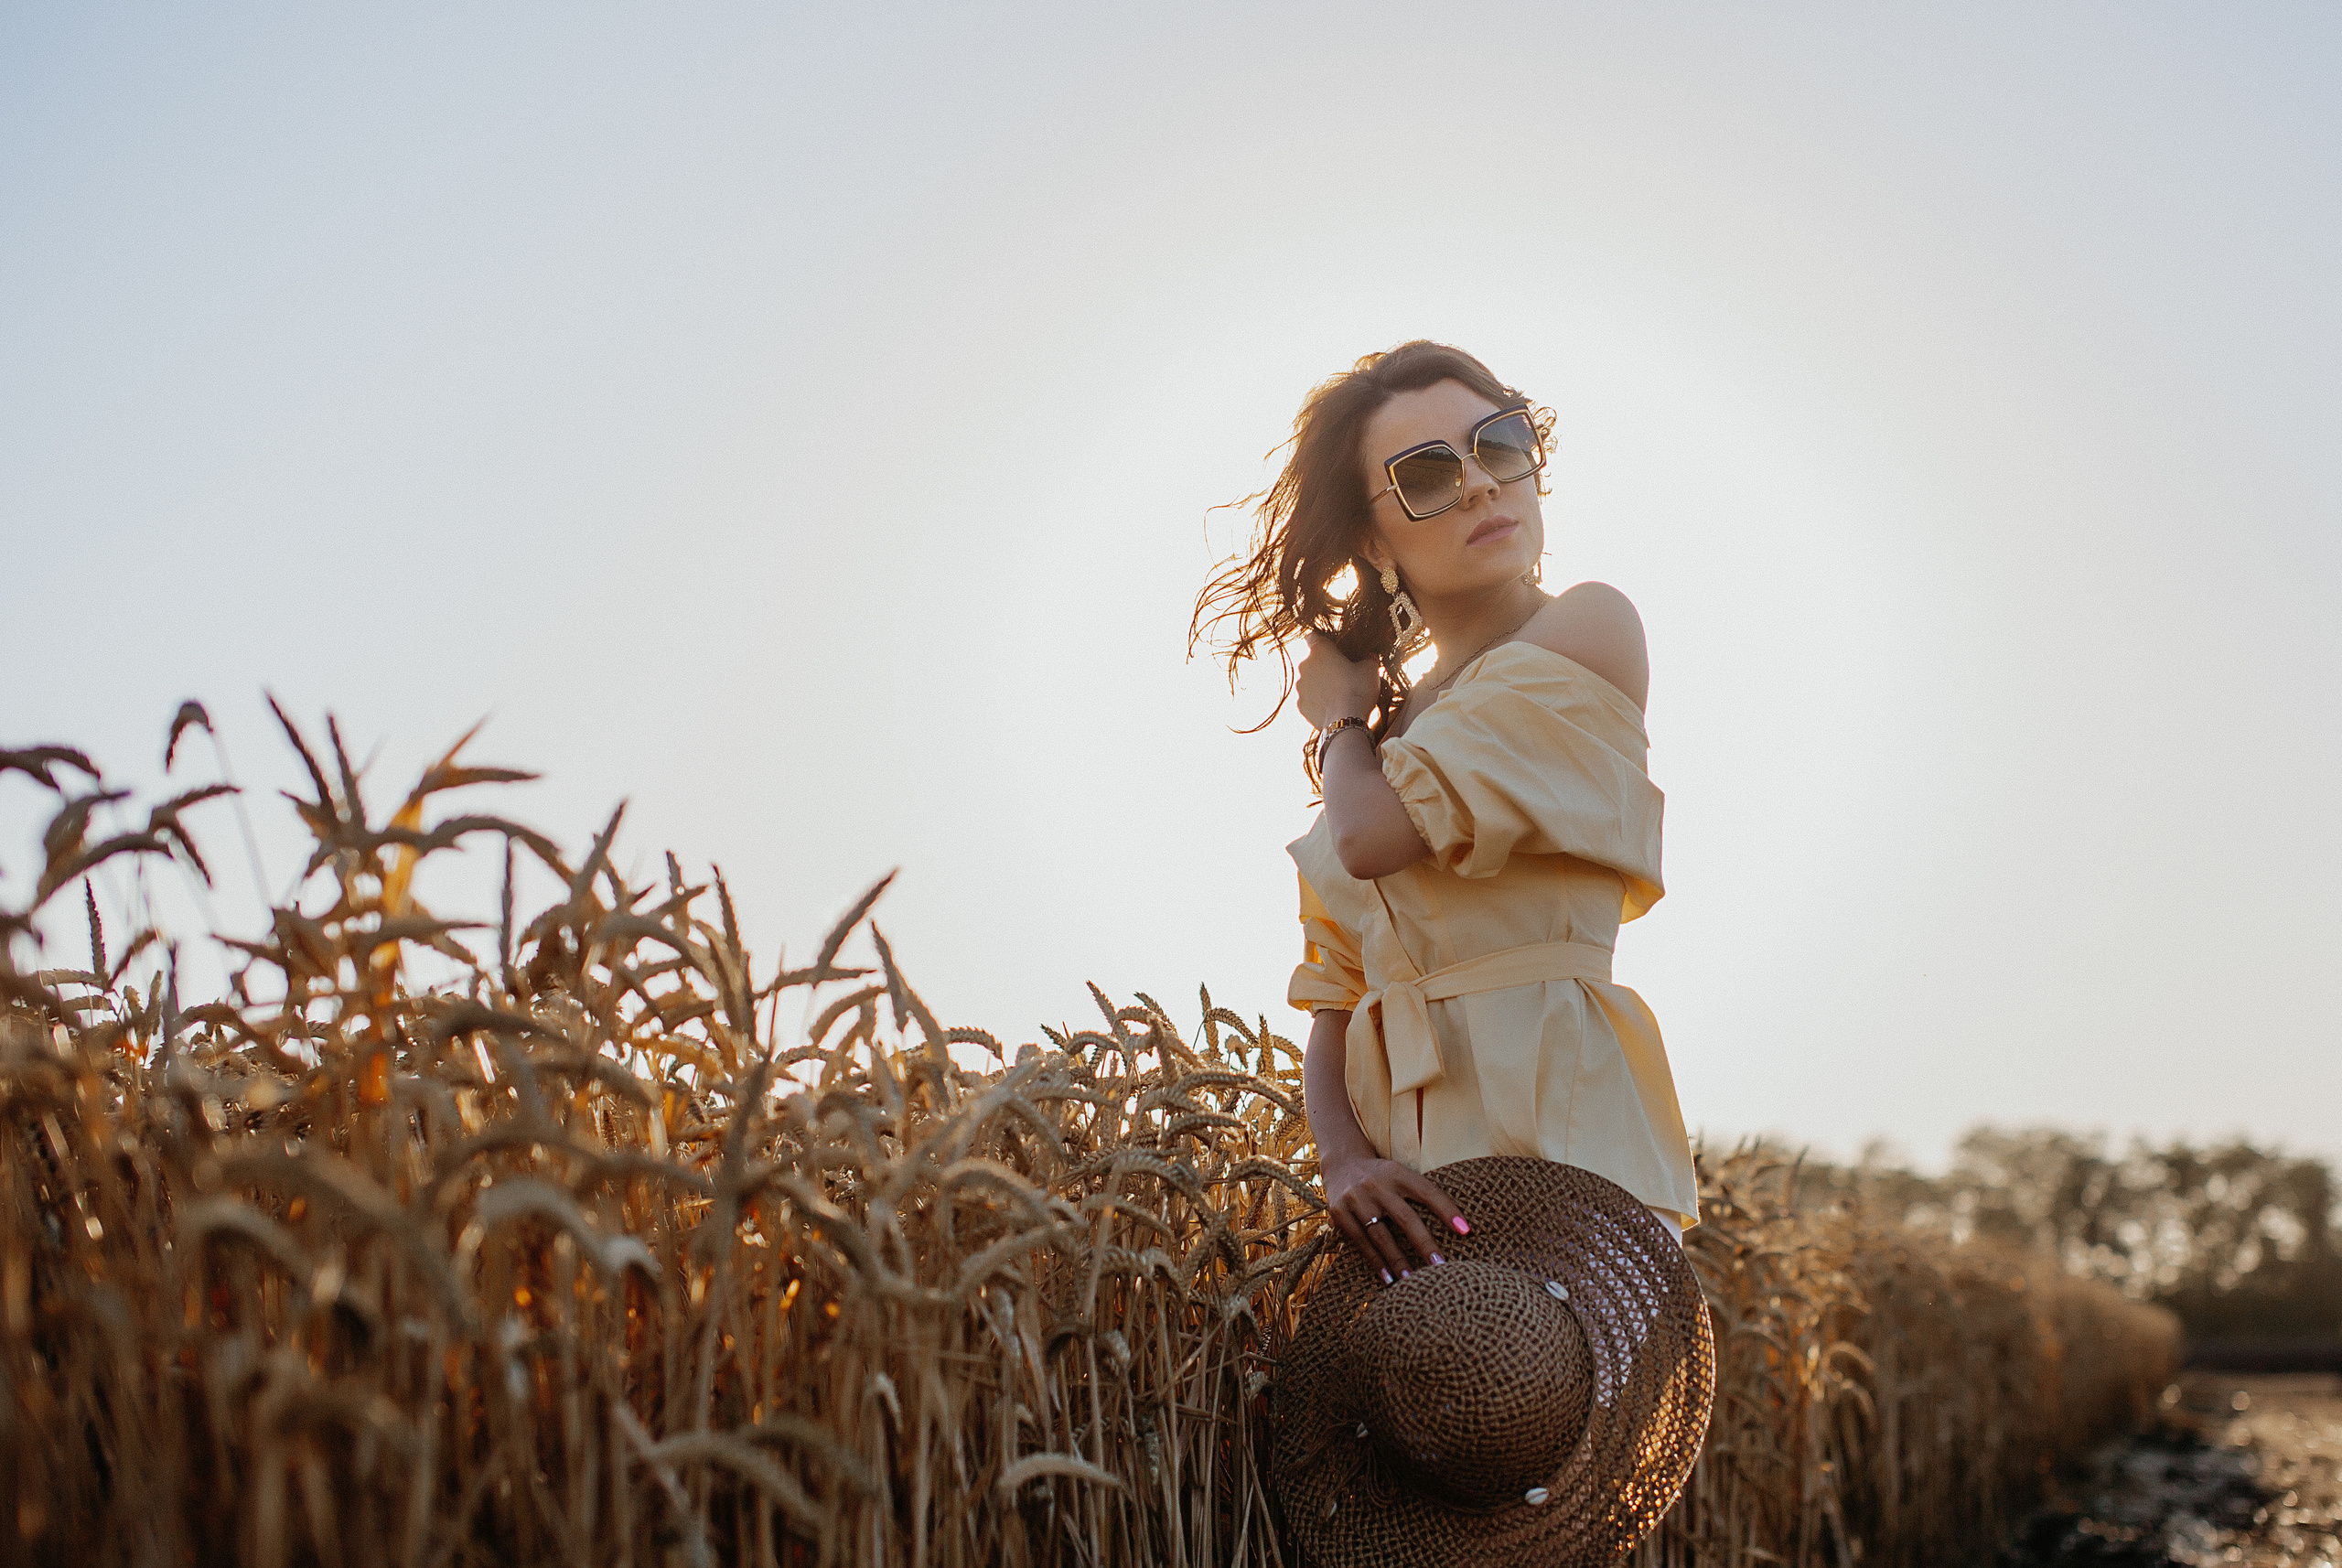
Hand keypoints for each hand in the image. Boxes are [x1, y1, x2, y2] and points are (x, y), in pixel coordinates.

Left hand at [1298, 633, 1380, 730]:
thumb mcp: (1371, 669)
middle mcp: (1304, 666)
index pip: (1313, 637)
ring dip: (1320, 685)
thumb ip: (1368, 659)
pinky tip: (1331, 707)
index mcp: (1320, 650)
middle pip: (1312, 662)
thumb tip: (1370, 657)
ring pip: (1309, 681)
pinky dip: (1317, 702)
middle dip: (1324, 667)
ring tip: (1337, 695)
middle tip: (1342, 676)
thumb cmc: (1359, 689)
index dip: (1323, 643)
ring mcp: (1300, 687)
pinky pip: (1309, 699)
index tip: (1333, 650)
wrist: (1347, 720)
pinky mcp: (1300, 705)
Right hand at [1323, 1153, 1468, 1283]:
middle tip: (1441, 1265)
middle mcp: (1377, 1185)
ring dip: (1398, 1260)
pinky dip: (1376, 1261)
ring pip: (1381, 1235)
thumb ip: (1421, 1195)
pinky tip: (1388, 1278)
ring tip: (1413, 1280)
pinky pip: (1361, 1242)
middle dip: (1424, 1243)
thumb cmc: (1382, 1176)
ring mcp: (1357, 1199)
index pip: (1427, 1191)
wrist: (1341, 1162)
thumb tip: (1456, 1226)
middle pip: (1405, 1217)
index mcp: (1397, 1173)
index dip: (1447, 1210)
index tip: (1465, 1231)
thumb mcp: (1400, 1175)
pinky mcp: (1340, 1212)